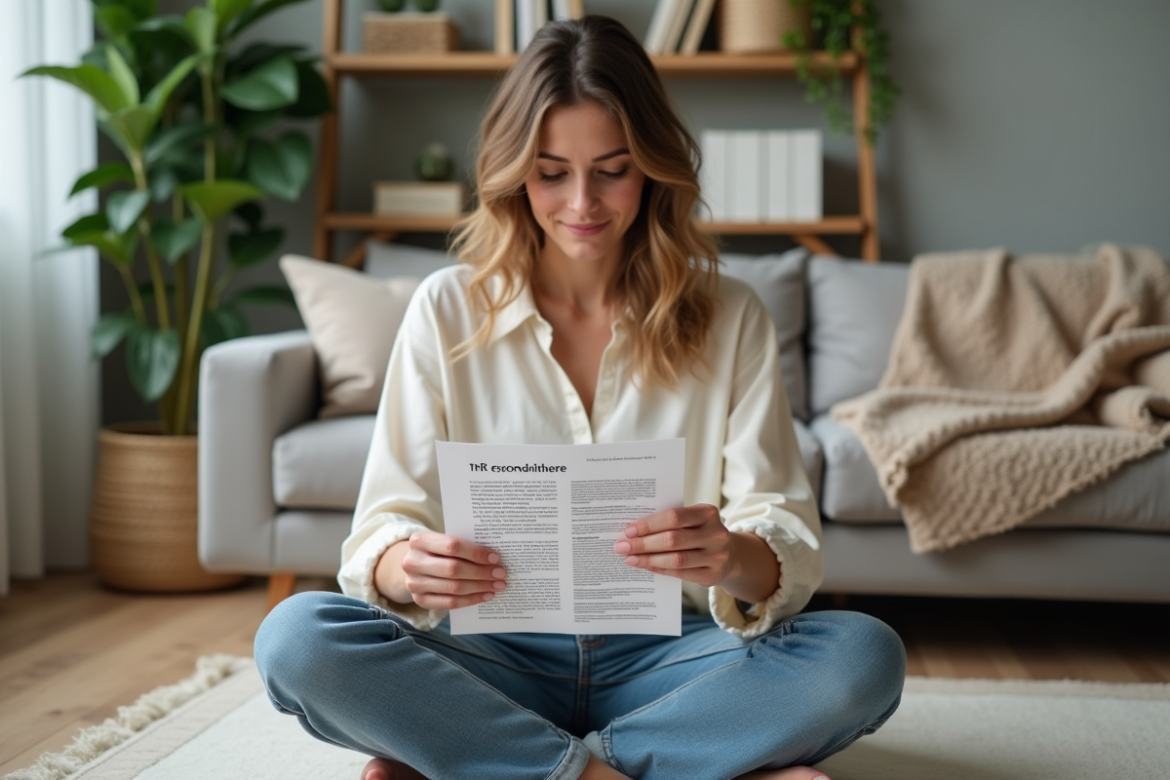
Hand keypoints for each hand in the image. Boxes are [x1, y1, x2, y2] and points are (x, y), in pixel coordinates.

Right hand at [380, 530, 506, 609]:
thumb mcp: (443, 540)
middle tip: (501, 573)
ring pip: (453, 588)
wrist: (414, 564)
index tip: (496, 558)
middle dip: (481, 572)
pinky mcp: (420, 600)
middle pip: (453, 569)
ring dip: (480, 587)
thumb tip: (494, 557)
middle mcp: (412, 562)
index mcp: (419, 540)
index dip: (476, 553)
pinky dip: (471, 600)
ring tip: (497, 585)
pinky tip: (486, 595)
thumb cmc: (437, 550)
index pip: (452, 546)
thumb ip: (463, 546)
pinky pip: (450, 603)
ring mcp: (414, 583)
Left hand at [613, 504, 736, 587]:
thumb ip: (670, 522)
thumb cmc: (700, 533)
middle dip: (644, 543)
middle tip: (622, 546)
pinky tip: (646, 566)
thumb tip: (633, 531)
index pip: (674, 517)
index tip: (628, 531)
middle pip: (673, 539)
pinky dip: (660, 569)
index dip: (649, 524)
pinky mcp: (712, 576)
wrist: (729, 554)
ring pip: (676, 559)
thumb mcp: (692, 520)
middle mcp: (715, 534)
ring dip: (648, 559)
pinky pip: (680, 573)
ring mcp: (716, 556)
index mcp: (708, 513)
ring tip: (630, 559)